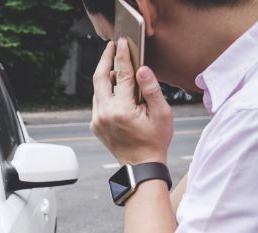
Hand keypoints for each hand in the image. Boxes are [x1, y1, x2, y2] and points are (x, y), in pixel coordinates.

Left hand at [91, 39, 173, 165]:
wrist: (140, 165)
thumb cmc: (155, 140)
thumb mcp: (161, 114)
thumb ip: (151, 89)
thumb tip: (143, 69)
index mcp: (121, 110)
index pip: (121, 75)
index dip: (122, 56)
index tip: (123, 42)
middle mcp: (104, 114)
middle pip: (100, 78)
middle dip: (105, 59)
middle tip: (112, 46)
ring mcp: (97, 120)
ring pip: (98, 90)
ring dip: (106, 77)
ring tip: (118, 68)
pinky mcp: (95, 124)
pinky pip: (98, 102)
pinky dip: (106, 92)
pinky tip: (117, 89)